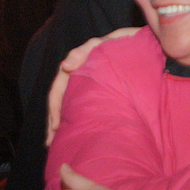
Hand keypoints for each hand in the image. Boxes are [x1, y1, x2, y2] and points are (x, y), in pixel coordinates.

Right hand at [45, 27, 140, 145]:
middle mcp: (76, 81)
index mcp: (72, 71)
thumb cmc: (117, 45)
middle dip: (53, 123)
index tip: (55, 127)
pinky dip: (78, 123)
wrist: (138, 47)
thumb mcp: (99, 45)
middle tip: (50, 143)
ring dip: (63, 126)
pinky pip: (83, 111)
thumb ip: (82, 52)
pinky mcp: (97, 96)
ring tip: (57, 145)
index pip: (57, 91)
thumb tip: (64, 66)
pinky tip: (77, 135)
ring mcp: (86, 89)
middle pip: (60, 104)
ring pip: (70, 109)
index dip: (54, 109)